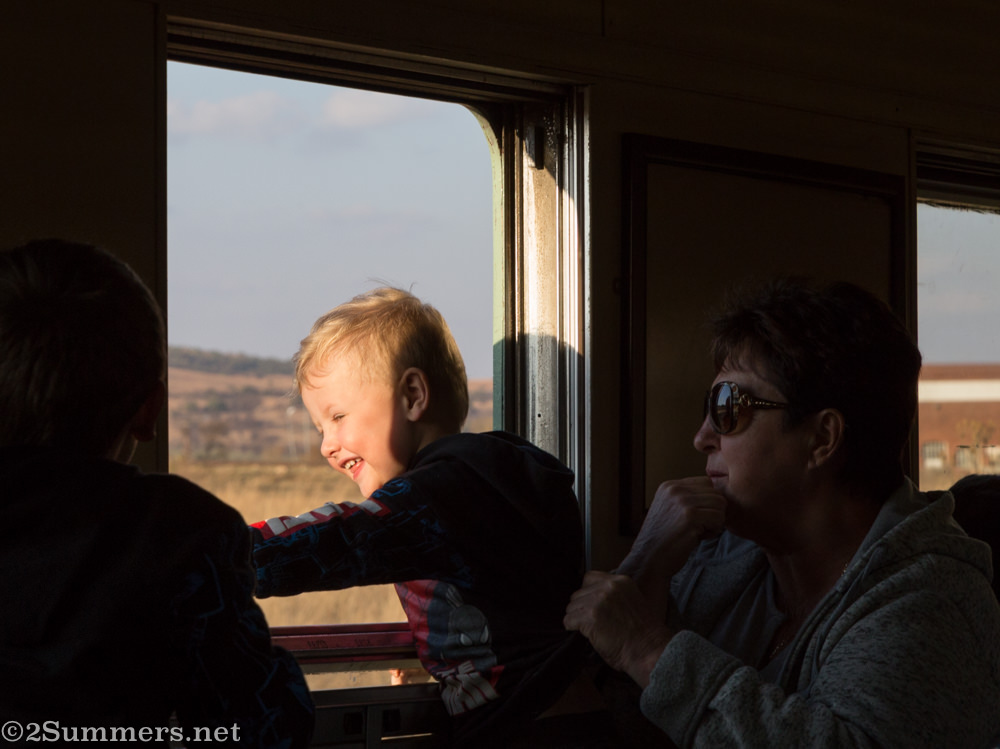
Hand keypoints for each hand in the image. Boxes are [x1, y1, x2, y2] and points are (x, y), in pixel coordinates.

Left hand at [564, 571, 671, 687]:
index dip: (587, 593)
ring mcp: (598, 601)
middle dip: (581, 608)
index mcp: (620, 581)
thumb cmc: (643, 633)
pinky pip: (568, 620)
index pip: (589, 578)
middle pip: (578, 593)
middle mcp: (608, 587)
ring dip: (576, 618)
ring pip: (571, 607)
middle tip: (591, 622)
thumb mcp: (631, 601)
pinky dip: (572, 628)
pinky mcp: (590, 617)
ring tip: (590, 629)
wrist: (649, 650)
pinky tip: (585, 634)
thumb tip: (591, 597)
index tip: (590, 605)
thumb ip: (613, 594)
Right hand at [617, 476, 726, 582]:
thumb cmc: (663, 540)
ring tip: (698, 532)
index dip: (707, 502)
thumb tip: (717, 496)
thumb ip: (688, 498)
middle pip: (715, 492)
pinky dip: (714, 531)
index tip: (695, 518)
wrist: (649, 560)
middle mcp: (675, 489)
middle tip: (698, 527)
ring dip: (715, 521)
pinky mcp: (691, 516)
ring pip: (720, 504)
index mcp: (669, 485)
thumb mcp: (670, 509)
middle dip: (713, 512)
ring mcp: (682, 501)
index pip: (706, 483)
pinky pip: (719, 518)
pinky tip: (698, 537)